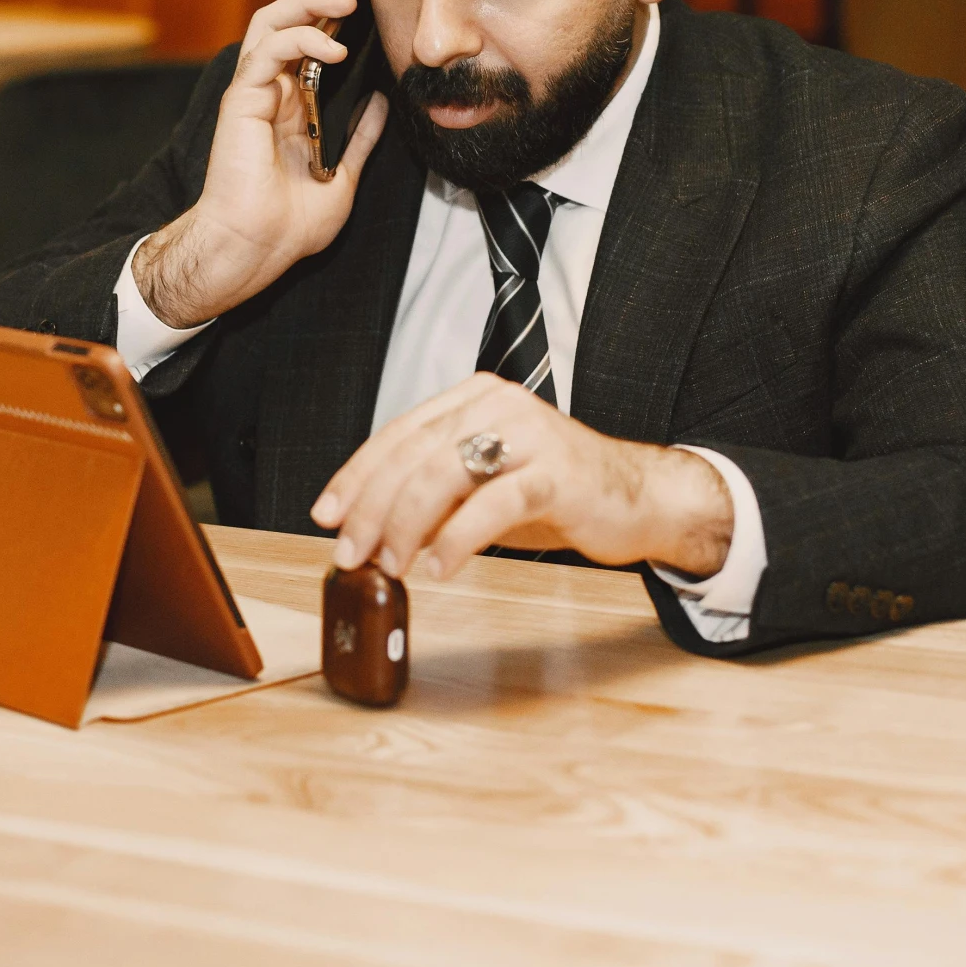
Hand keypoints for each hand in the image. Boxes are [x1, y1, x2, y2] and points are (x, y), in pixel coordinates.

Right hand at [133, 0, 388, 328]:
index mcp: (291, 104)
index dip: (335, 10)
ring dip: (310, 3)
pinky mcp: (240, 100)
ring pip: (273, 23)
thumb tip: (380, 103)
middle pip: (291, 18)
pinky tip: (334, 47)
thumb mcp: (343, 178)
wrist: (255, 248)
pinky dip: (300, 40)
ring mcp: (253, 92)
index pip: (311, 39)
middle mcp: (270, 90)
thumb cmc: (288, 225)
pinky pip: (267, 53)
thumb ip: (360, 139)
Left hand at [308, 374, 734, 581]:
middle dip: (372, 508)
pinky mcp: (557, 473)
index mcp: (473, 398)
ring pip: (444, 474)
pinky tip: (439, 568)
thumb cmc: (554, 492)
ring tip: (391, 565)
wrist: (639, 498)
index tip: (326, 515)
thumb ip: (434, 498)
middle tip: (350, 552)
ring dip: (407, 525)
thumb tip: (369, 533)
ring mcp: (530, 435)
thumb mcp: (482, 489)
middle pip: (413, 454)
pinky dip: (458, 539)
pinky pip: (494, 504)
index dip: (356, 476)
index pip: (398, 433)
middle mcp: (498, 405)